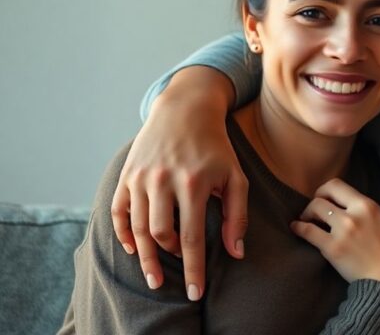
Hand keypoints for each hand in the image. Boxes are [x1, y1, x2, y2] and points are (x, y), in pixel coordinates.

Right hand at [111, 67, 246, 300]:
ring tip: (155, 274)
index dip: (193, 269)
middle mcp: (163, 181)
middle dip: (169, 261)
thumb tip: (235, 252)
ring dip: (146, 255)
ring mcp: (141, 177)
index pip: (191, 238)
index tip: (195, 292)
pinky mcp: (127, 175)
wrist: (185, 110)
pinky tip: (134, 249)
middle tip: (178, 274)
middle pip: (160, 235)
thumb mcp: (235, 176)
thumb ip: (237, 215)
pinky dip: (123, 234)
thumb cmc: (216, 147)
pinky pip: (119, 212)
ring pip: (137, 227)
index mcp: (194, 183)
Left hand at [292, 178, 379, 305]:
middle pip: (320, 198)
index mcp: (369, 207)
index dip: (327, 188)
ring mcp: (340, 234)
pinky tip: (297, 229)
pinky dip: (299, 229)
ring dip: (306, 214)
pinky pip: (308, 233)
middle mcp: (352, 217)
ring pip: (312, 212)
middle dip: (315, 200)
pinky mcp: (332, 252)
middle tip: (315, 209)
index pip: (336, 185)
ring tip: (307, 220)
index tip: (327, 196)